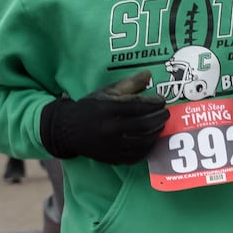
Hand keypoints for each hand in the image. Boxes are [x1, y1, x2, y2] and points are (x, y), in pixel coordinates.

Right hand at [40, 70, 170, 164]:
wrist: (67, 130)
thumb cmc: (90, 108)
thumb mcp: (106, 92)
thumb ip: (129, 84)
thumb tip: (149, 74)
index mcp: (109, 109)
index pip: (139, 106)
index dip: (155, 103)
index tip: (161, 100)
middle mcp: (110, 128)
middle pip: (144, 125)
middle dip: (160, 118)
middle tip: (165, 113)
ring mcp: (111, 145)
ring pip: (143, 141)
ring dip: (156, 133)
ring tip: (160, 125)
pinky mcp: (112, 158)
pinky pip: (136, 156)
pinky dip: (147, 148)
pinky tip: (151, 140)